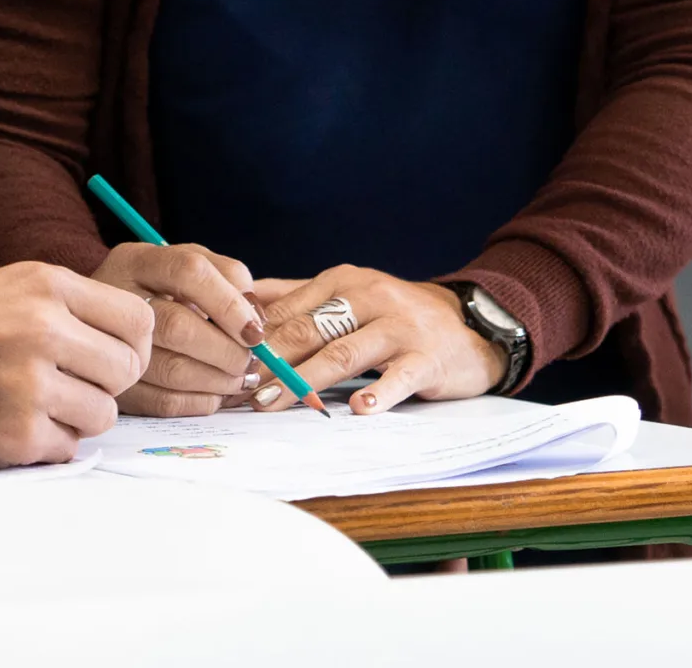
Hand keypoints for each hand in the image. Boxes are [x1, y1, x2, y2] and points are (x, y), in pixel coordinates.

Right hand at [0, 261, 154, 467]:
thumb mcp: (24, 287)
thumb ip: (81, 306)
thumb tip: (144, 341)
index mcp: (50, 286)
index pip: (138, 320)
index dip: (133, 344)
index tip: (113, 353)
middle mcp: (44, 330)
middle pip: (126, 370)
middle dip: (106, 382)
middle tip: (73, 380)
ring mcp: (31, 384)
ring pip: (104, 413)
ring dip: (79, 414)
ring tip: (41, 400)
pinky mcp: (20, 433)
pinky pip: (69, 445)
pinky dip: (48, 440)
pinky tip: (17, 419)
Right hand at [91, 241, 265, 415]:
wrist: (101, 325)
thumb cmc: (160, 292)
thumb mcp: (186, 268)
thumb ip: (226, 276)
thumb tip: (255, 317)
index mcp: (137, 261)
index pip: (189, 271)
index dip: (229, 303)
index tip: (255, 329)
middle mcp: (115, 298)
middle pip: (178, 326)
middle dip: (227, 350)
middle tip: (251, 360)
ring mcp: (107, 346)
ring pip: (173, 370)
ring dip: (220, 380)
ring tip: (240, 377)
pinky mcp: (113, 387)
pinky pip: (164, 402)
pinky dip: (201, 402)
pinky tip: (215, 394)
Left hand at [249, 266, 506, 413]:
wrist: (470, 324)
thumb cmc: (396, 315)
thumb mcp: (349, 294)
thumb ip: (297, 296)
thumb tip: (241, 299)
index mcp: (343, 282)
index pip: (288, 311)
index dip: (252, 339)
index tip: (221, 364)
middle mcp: (370, 297)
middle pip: (309, 331)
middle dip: (268, 362)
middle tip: (237, 390)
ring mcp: (400, 327)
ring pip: (345, 353)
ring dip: (304, 381)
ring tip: (273, 404)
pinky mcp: (428, 358)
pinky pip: (400, 376)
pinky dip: (380, 393)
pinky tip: (359, 409)